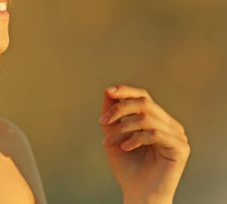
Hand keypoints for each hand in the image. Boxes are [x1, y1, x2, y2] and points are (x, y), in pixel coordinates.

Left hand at [98, 85, 189, 201]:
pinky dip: (135, 138)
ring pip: (146, 118)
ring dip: (122, 128)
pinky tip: (125, 148)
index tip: (109, 92)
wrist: (137, 194)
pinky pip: (154, 133)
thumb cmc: (127, 168)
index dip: (126, 91)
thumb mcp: (114, 135)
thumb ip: (113, 115)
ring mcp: (178, 136)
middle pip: (144, 103)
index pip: (144, 97)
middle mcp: (170, 125)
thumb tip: (108, 91)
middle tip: (102, 122)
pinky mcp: (181, 148)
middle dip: (119, 110)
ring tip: (109, 142)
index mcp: (157, 120)